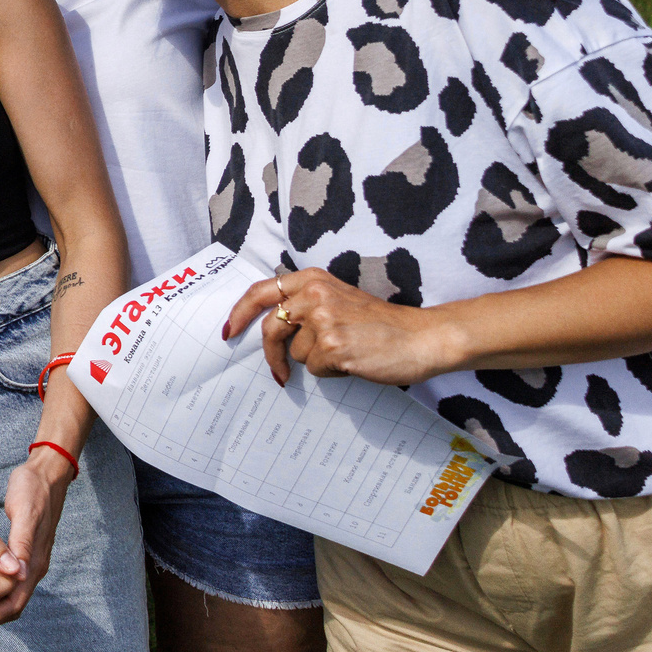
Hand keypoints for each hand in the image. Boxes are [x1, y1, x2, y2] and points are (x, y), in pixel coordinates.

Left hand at [0, 450, 72, 632]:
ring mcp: (27, 564)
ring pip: (5, 598)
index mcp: (33, 562)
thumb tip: (17, 573)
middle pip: (8, 607)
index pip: (12, 602)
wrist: (47, 475)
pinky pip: (2, 583)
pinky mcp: (20, 556)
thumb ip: (21, 542)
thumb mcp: (25, 511)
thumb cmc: (33, 489)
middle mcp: (32, 568)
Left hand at [223, 270, 457, 387]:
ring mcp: (323, 320)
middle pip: (270, 328)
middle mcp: (314, 295)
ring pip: (296, 352)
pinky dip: (332, 372)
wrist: (422, 337)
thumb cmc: (381, 323)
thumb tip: (271, 330)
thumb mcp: (339, 300)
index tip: (229, 331)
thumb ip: (306, 305)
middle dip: (271, 354)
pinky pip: (316, 369)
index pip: (261, 292)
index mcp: (313, 279)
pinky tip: (355, 362)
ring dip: (316, 360)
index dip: (240, 312)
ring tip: (348, 352)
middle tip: (277, 373)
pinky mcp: (332, 346)